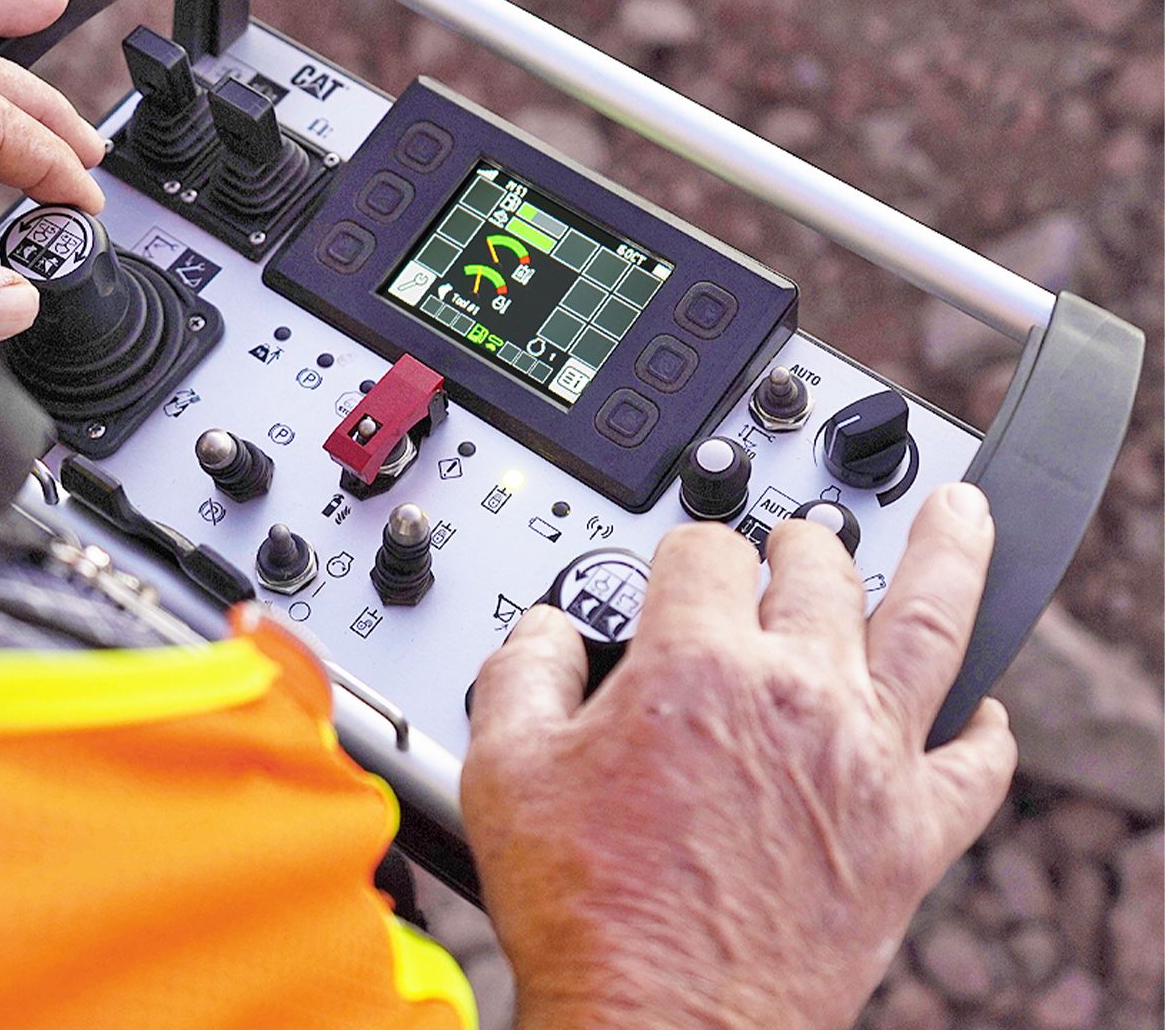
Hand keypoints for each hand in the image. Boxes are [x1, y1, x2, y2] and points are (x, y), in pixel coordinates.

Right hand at [462, 483, 1014, 1029]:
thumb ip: (522, 669)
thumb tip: (547, 628)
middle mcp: (795, 694)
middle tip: (782, 547)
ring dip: (948, 557)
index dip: (677, 554)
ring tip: (964, 512)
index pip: (702, 553)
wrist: (662, 1022)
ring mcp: (866, 759)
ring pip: (930, 626)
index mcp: (697, 665)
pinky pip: (975, 767)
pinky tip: (984, 709)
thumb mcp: (503, 769)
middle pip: (816, 567)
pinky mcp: (911, 835)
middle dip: (790, 544)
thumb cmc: (586, 908)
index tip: (667, 577)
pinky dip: (986, 732)